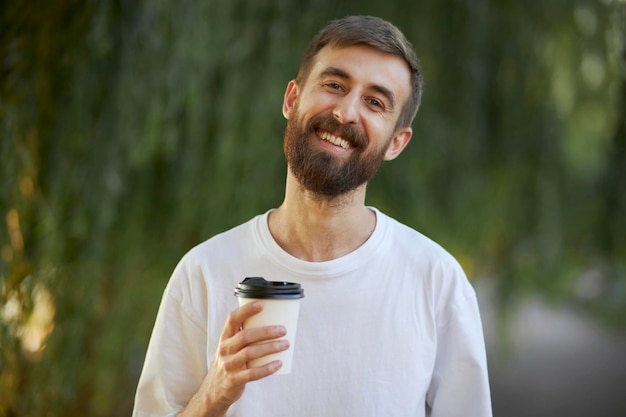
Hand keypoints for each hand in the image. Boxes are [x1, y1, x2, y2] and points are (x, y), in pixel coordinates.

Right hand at [179, 301, 288, 416]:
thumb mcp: (230, 346)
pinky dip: (267, 368)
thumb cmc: (229, 362)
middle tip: (283, 330)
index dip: (246, 310)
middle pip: (245, 336)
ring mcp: (229, 364)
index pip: (232, 319)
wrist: (214, 390)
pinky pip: (253, 373)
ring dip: (270, 347)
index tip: (262, 304)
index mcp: (225, 337)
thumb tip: (273, 322)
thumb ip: (244, 335)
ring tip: (285, 344)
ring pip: (250, 353)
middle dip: (266, 331)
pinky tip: (279, 363)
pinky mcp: (234, 380)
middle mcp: (225, 349)